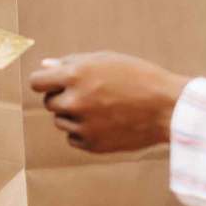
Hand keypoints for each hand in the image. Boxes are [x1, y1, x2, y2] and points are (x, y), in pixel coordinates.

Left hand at [28, 51, 188, 152]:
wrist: (168, 108)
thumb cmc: (138, 77)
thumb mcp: (105, 60)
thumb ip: (72, 63)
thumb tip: (45, 65)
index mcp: (76, 75)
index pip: (37, 81)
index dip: (45, 81)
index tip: (54, 82)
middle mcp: (76, 101)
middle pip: (49, 102)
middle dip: (62, 97)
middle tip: (89, 93)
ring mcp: (84, 125)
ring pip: (60, 121)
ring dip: (72, 115)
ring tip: (101, 108)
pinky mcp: (93, 145)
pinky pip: (73, 138)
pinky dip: (83, 132)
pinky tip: (104, 123)